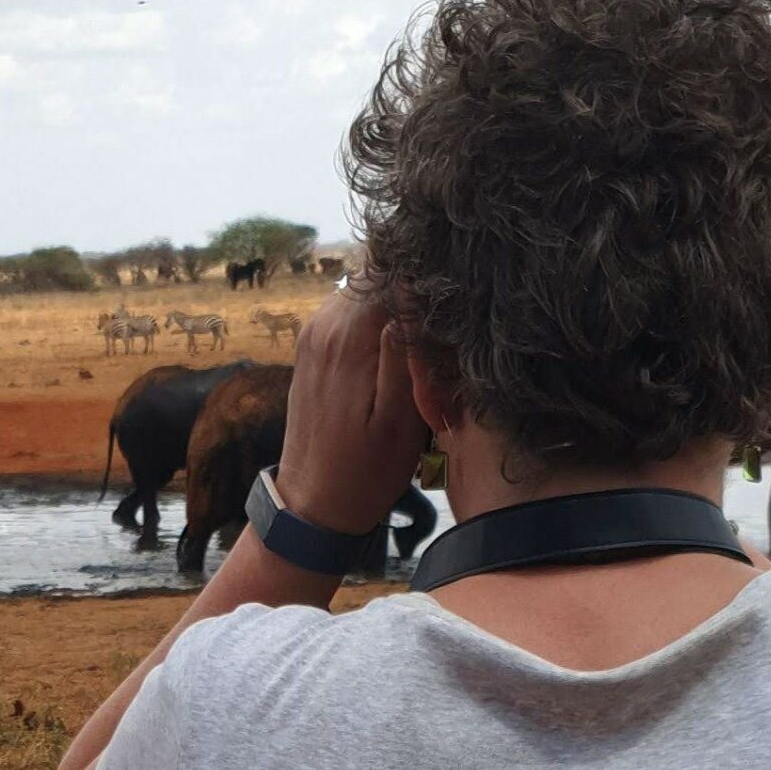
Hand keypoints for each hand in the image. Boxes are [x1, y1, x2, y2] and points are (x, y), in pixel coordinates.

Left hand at [274, 289, 429, 535]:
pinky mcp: (314, 342)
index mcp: (349, 335)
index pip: (394, 265)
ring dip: (400, 302)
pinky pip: (353, 308)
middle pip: (381, 270)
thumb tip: (412, 286)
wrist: (314, 504)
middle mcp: (325, 322)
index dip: (430, 272)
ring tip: (425, 340)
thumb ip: (405, 348)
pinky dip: (380, 317)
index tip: (457, 299)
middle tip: (444, 328)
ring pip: (368, 286)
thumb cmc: (366, 471)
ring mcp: (315, 330)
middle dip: (417, 286)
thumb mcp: (401, 419)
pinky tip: (400, 350)